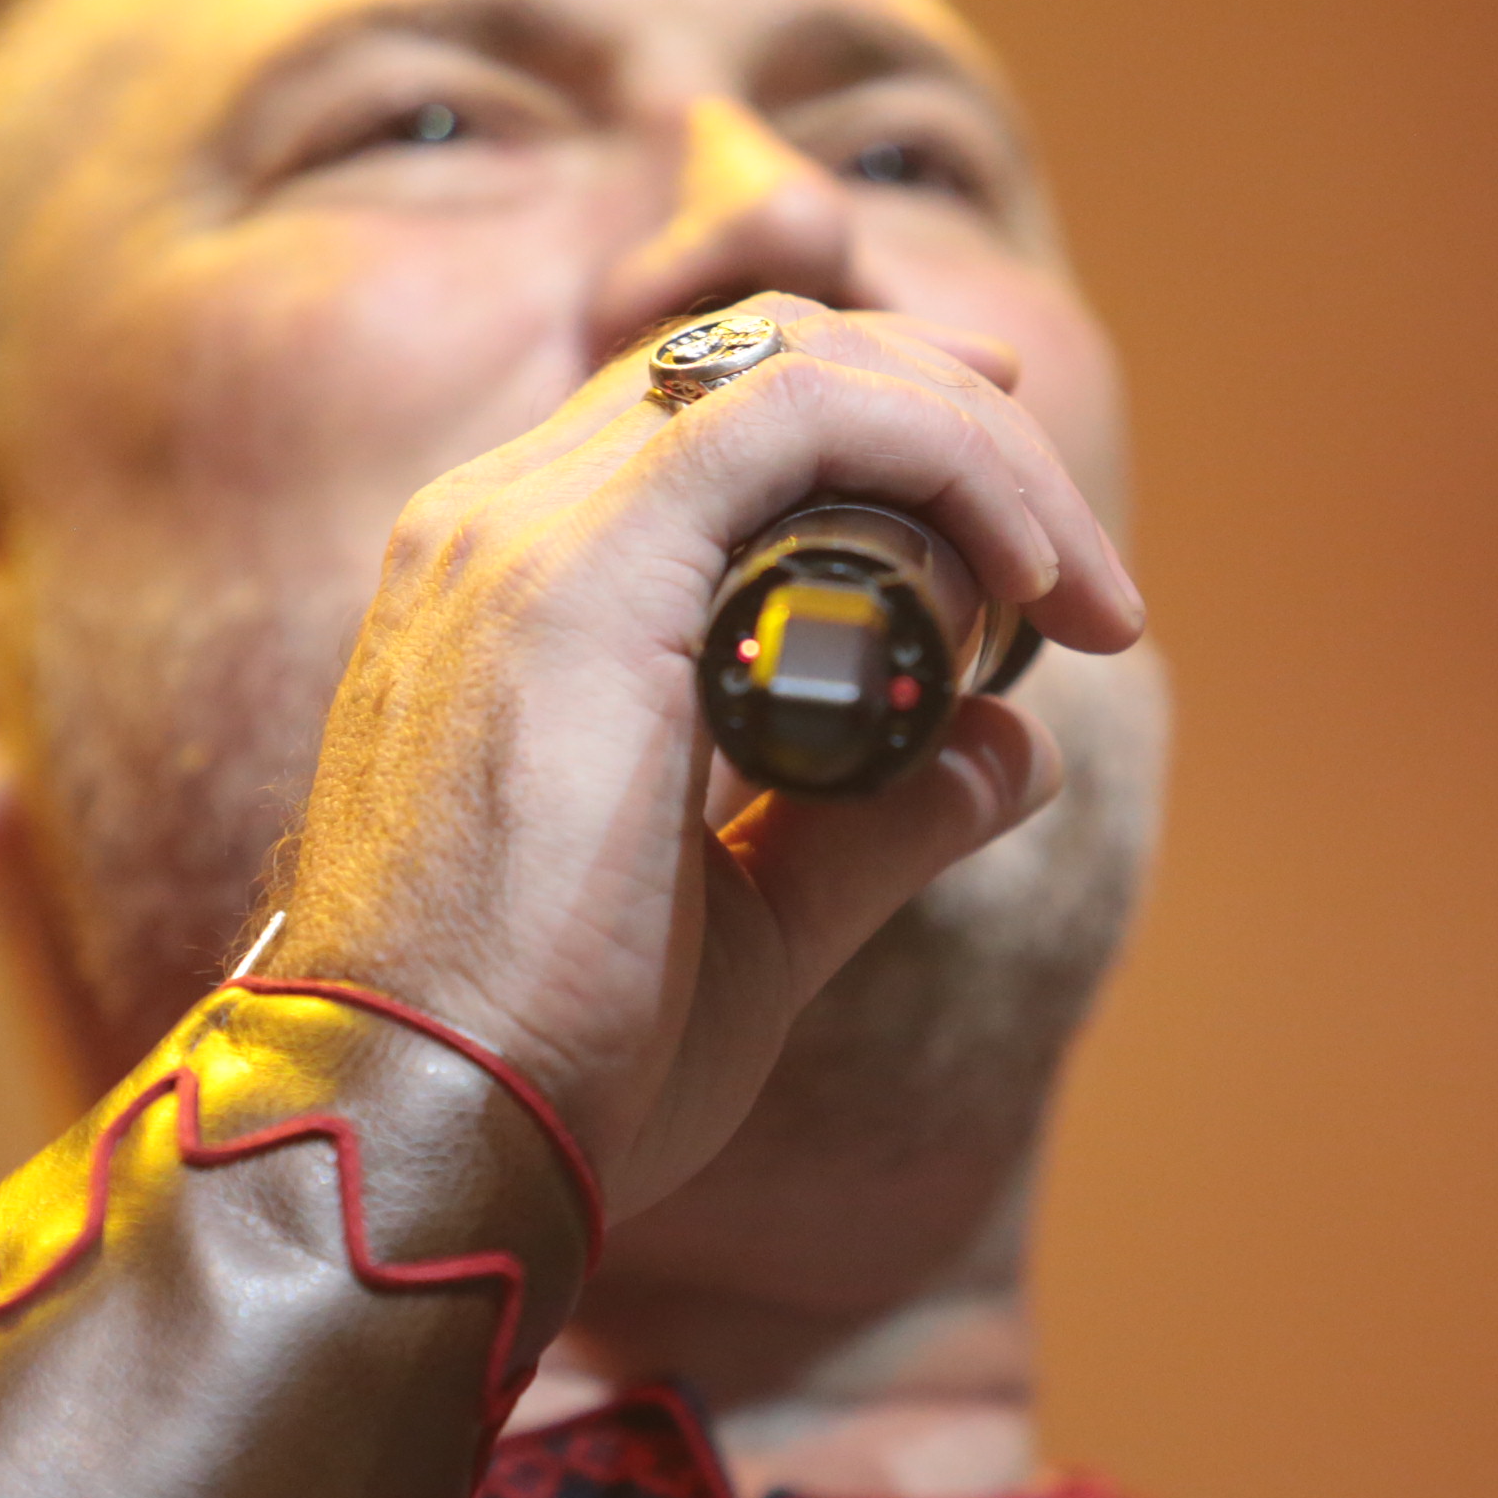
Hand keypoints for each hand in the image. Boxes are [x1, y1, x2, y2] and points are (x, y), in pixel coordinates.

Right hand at [262, 294, 1145, 1218]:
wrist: (422, 1136)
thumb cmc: (554, 1062)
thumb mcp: (752, 926)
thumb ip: (874, 823)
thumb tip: (1014, 748)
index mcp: (508, 592)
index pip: (709, 418)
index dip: (887, 437)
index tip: (1023, 560)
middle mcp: (494, 527)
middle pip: (762, 361)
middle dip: (954, 430)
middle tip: (1075, 578)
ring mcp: (520, 532)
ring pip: (797, 365)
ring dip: (972, 448)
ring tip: (1071, 586)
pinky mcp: (580, 565)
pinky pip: (800, 412)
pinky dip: (944, 458)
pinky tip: (1019, 575)